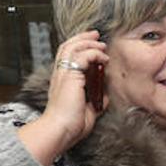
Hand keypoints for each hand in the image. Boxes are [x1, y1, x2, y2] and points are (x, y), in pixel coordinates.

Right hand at [18, 31, 109, 165]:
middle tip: (96, 35)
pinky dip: (94, 54)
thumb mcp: (87, 109)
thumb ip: (95, 100)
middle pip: (67, 46)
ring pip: (73, 47)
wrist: (61, 130)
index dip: (79, 46)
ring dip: (89, 43)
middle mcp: (60, 74)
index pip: (67, 55)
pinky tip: (103, 59)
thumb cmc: (71, 125)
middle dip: (83, 38)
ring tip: (102, 45)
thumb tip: (105, 95)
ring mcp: (63, 74)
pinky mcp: (70, 76)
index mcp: (62, 81)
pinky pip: (83, 56)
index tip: (93, 44)